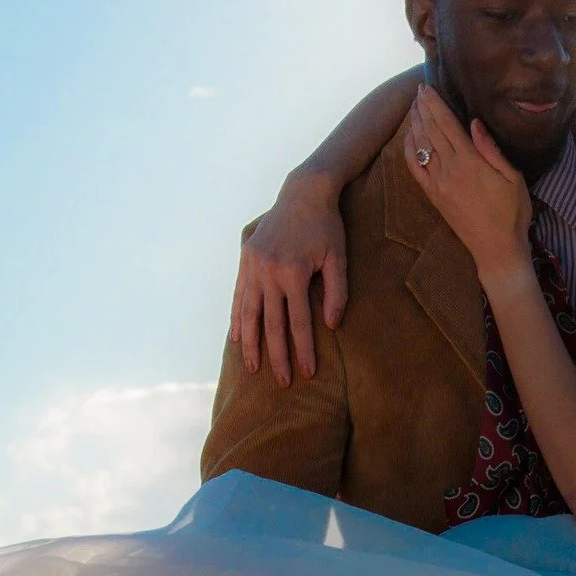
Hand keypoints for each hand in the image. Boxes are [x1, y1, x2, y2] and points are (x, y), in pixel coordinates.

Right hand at [230, 172, 347, 386]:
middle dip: (277, 356)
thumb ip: (337, 293)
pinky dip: (237, 318)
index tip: (307, 373)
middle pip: (272, 324)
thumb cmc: (327, 228)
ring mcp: (254, 266)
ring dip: (250, 343)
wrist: (303, 193)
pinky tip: (236, 338)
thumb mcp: (339, 258)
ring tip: (253, 368)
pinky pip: (239, 295)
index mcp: (293, 274)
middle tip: (282, 383)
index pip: (298, 323)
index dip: (303, 351)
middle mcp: (269, 272)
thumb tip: (331, 325)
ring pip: (249, 313)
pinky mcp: (246, 259)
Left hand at [405, 86, 532, 283]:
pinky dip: (409, 148)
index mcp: (469, 161)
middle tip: (418, 91)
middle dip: (423, 108)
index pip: (446, 123)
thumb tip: (474, 122)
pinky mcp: (433, 196)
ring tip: (414, 106)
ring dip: (415, 123)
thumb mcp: (513, 178)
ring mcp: (438, 183)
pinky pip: (415, 167)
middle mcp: (449, 169)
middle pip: (430, 130)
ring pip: (420, 145)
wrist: (497, 250)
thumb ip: (492, 149)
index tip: (427, 88)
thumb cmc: (512, 214)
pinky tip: (409, 135)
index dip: (434, 103)